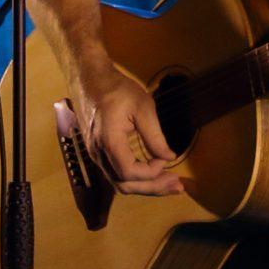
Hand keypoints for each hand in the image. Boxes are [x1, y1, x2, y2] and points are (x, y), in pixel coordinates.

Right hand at [76, 61, 182, 196]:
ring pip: (119, 182)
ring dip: (145, 186)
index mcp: (109, 142)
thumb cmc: (118, 90)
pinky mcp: (98, 153)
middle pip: (124, 185)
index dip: (151, 172)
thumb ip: (155, 136)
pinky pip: (116, 174)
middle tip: (178, 186)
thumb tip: (169, 158)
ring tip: (169, 184)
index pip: (130, 172)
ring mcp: (95, 156)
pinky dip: (135, 178)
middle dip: (153, 188)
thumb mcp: (143, 107)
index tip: (166, 159)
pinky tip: (151, 174)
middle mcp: (98, 154)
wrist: (91, 79)